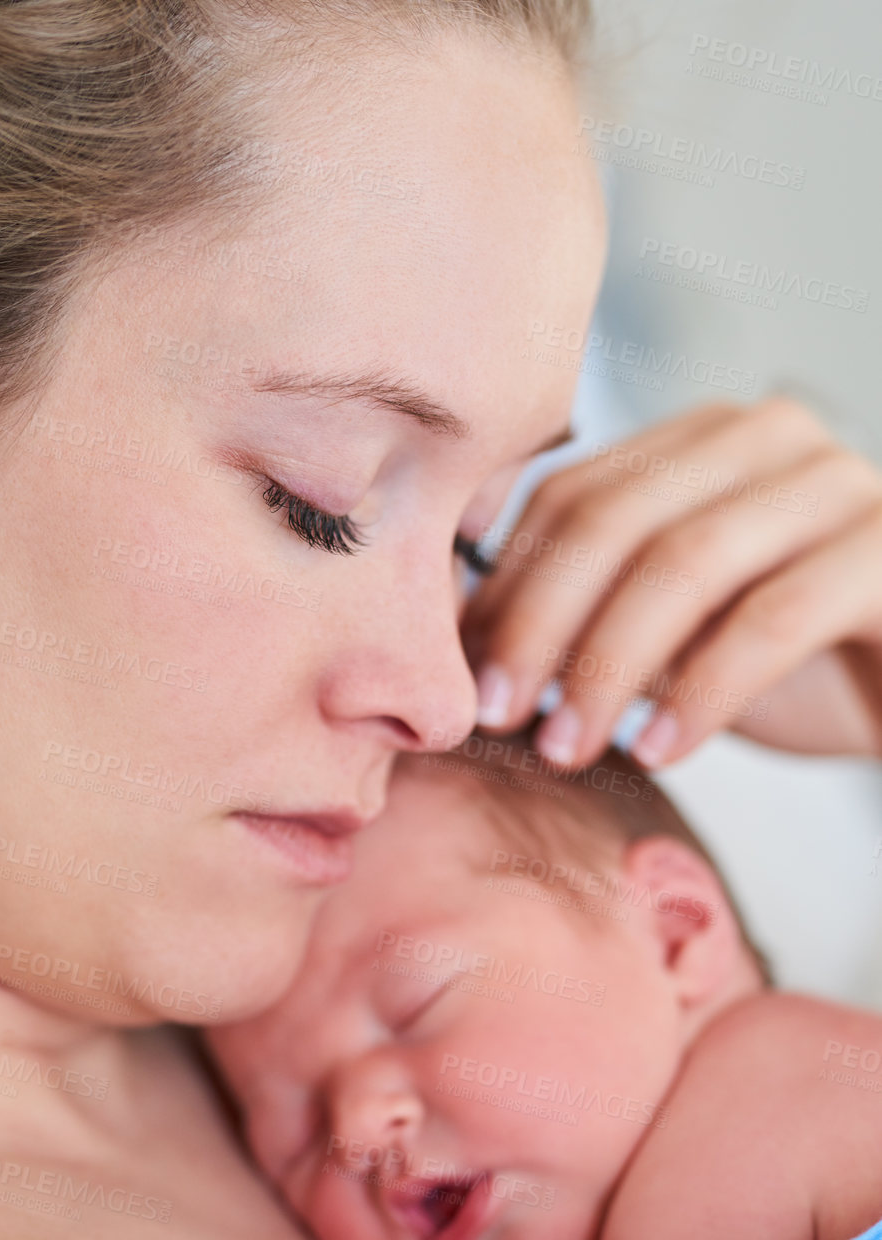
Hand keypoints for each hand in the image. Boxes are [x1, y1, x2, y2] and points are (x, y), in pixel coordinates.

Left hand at [463, 398, 881, 768]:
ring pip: (686, 563)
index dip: (506, 585)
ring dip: (607, 665)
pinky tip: (658, 749)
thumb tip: (453, 636)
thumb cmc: (792, 668)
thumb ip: (582, 618)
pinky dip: (702, 691)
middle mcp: (770, 439)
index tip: (464, 675)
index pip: (573, 494)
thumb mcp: (667, 639)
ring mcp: (839, 485)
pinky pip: (775, 618)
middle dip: (540, 625)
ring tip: (566, 745)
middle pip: (615, 520)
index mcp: (702, 441)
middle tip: (499, 714)